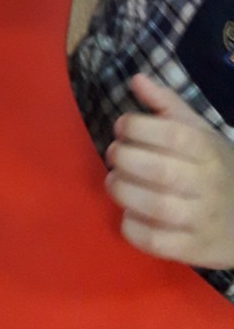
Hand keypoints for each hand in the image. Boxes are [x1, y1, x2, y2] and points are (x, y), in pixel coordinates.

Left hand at [106, 74, 233, 270]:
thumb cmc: (215, 167)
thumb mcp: (199, 130)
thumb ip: (166, 104)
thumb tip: (136, 79)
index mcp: (207, 149)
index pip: (170, 133)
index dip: (135, 127)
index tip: (121, 128)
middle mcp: (206, 183)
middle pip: (158, 171)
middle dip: (123, 159)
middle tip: (114, 156)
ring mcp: (202, 219)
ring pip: (156, 208)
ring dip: (124, 192)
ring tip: (116, 183)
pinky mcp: (195, 249)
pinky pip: (157, 243)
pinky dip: (134, 229)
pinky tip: (129, 214)